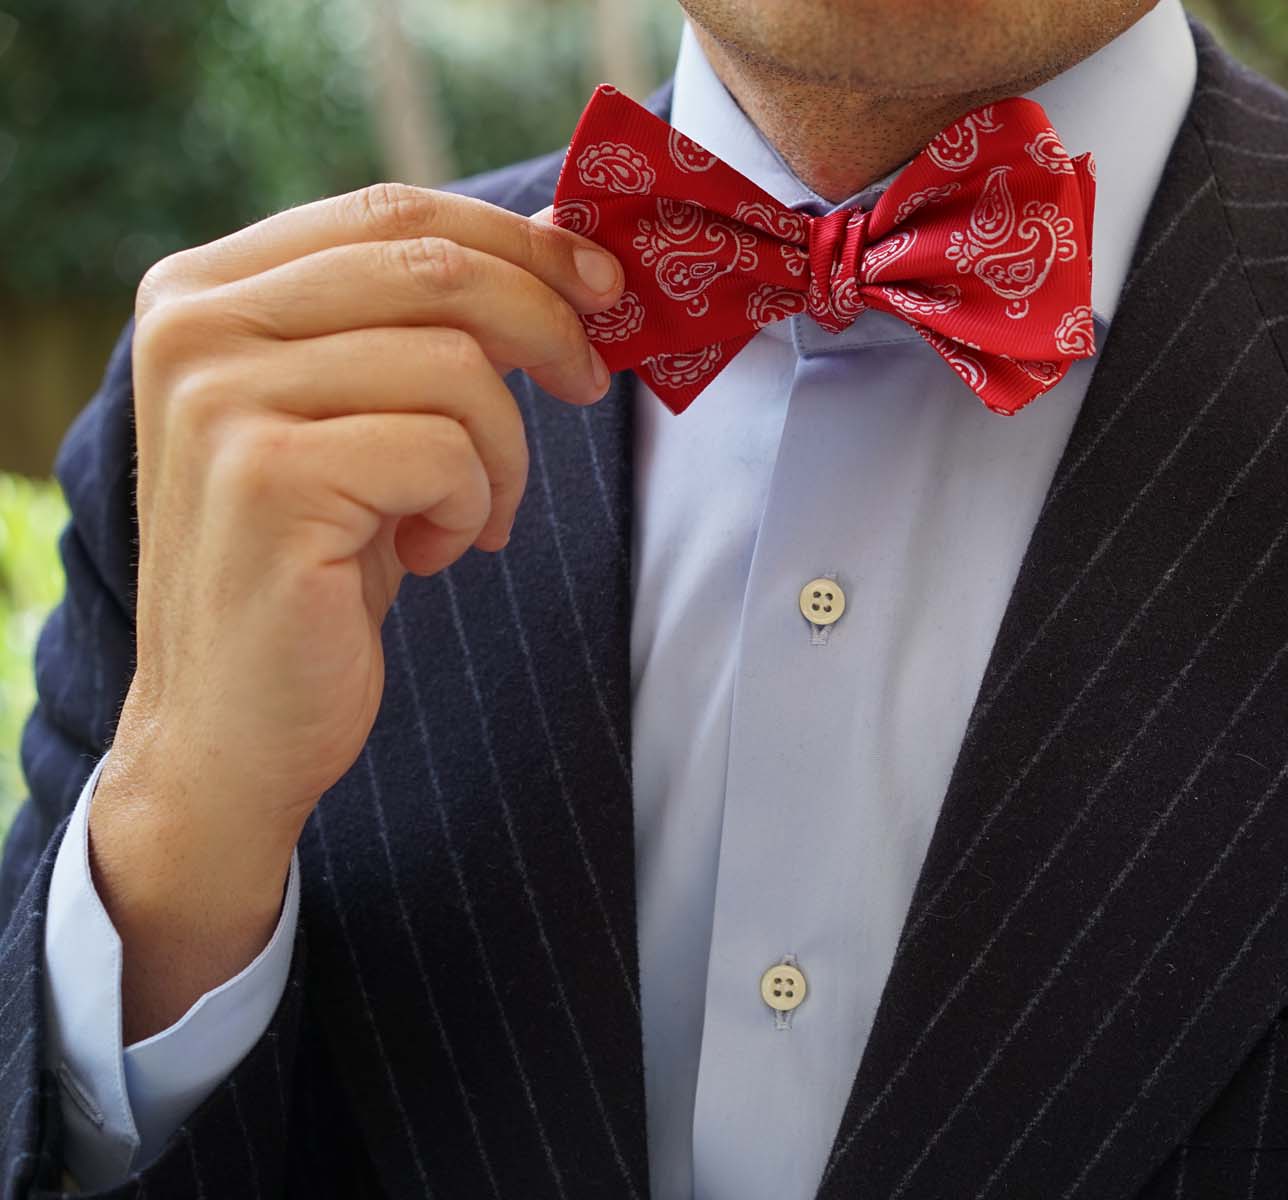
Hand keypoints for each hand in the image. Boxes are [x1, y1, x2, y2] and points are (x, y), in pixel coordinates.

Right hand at [86, 183, 622, 1039]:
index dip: (517, 239)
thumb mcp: (356, 417)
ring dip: (503, 452)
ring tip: (471, 514)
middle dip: (547, 324)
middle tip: (588, 384)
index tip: (600, 281)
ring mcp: (221, 401)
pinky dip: (475, 506)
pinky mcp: (269, 480)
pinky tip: (434, 553)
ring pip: (456, 364)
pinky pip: (447, 450)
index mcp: (204, 291)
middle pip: (435, 267)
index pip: (392, 210)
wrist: (234, 726)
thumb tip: (553, 247)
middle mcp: (195, 328)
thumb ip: (413, 326)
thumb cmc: (317, 566)